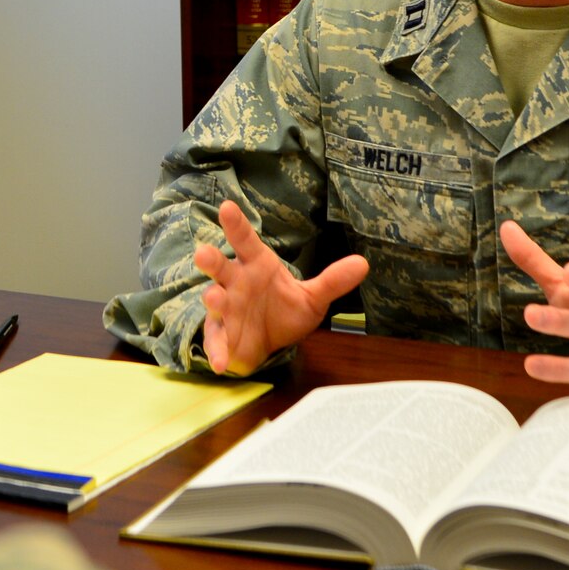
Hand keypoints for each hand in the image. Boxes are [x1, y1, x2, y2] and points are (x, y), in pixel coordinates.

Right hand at [192, 199, 368, 375]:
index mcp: (256, 265)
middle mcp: (236, 282)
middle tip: (204, 253)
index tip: (227, 207)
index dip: (236, 224)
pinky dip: (217, 351)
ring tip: (214, 298)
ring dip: (213, 299)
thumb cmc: (284, 309)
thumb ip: (332, 281)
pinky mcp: (222, 334)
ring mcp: (226, 308)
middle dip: (211, 259)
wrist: (271, 342)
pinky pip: (217, 340)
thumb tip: (363, 263)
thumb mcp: (312, 297)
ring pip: (214, 299)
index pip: (245, 240)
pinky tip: (220, 362)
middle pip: (220, 266)